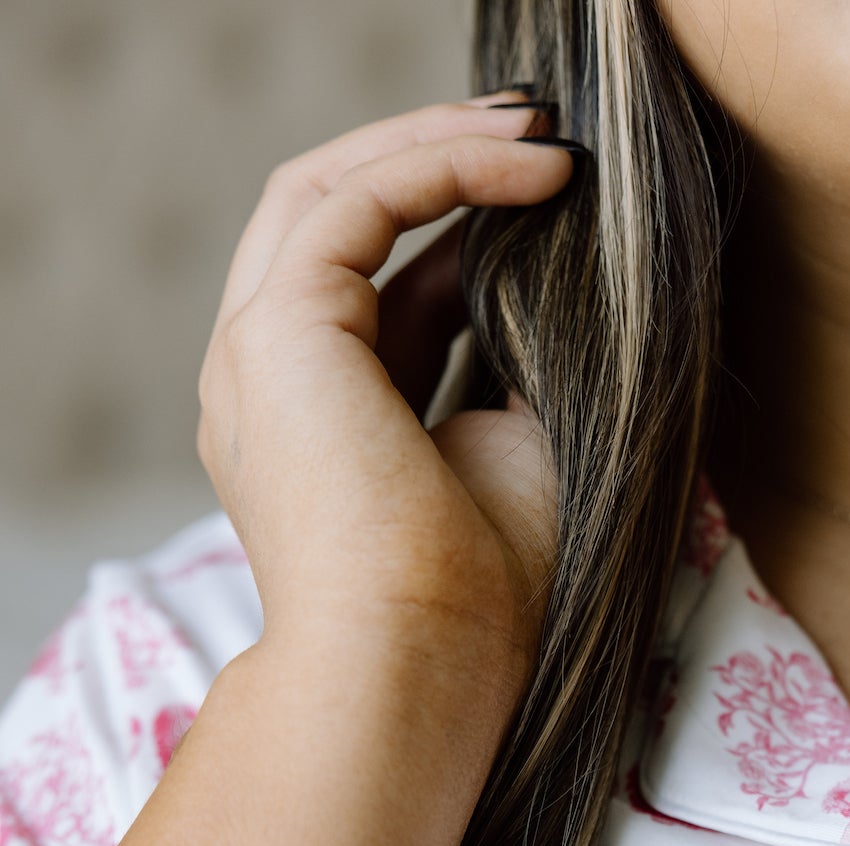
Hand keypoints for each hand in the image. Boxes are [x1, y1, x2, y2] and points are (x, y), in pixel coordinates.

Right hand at [196, 95, 576, 701]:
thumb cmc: (478, 603)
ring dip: (436, 145)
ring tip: (544, 136)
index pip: (376, 291)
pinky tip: (534, 169)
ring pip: (326, 190)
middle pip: (332, 219)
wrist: (421, 666)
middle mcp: (267, 386)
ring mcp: (255, 356)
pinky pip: (354, 200)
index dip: (459, 233)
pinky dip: (443, 166)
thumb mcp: (509, 457)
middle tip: (542, 138)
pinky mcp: (276, 334)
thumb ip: (506, 367)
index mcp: (316, 426)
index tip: (551, 202)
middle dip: (435, 161)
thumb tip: (555, 281)